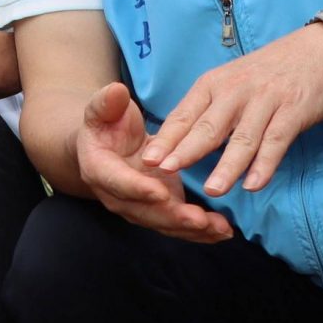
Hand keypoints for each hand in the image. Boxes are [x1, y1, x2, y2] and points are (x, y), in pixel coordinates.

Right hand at [74, 82, 233, 242]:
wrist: (106, 146)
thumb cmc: (107, 124)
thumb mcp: (104, 108)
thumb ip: (107, 102)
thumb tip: (116, 91)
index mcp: (99, 169)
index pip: (118, 182)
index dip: (138, 189)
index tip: (160, 191)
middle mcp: (116, 196)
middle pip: (144, 211)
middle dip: (173, 217)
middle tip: (200, 219)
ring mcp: (138, 207)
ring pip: (163, 223)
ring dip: (192, 229)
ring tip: (220, 228)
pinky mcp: (158, 211)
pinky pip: (177, 225)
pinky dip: (200, 231)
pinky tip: (223, 231)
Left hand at [139, 24, 322, 196]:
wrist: (320, 49)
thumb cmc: (269, 72)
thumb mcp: (230, 82)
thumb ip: (209, 110)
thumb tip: (179, 142)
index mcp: (213, 84)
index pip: (184, 115)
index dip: (166, 139)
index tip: (147, 160)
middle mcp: (235, 91)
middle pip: (207, 127)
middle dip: (185, 151)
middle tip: (166, 171)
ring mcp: (265, 100)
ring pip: (242, 138)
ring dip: (227, 166)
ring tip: (213, 190)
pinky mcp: (293, 110)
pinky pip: (276, 140)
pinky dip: (265, 164)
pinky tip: (255, 184)